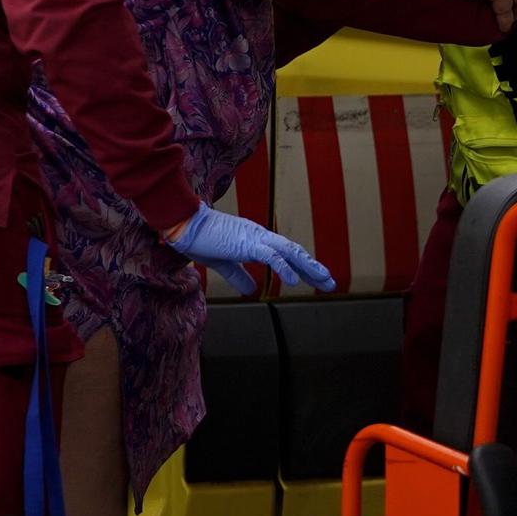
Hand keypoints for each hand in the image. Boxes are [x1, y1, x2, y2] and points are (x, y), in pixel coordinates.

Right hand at [165, 203, 335, 296]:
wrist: (185, 225)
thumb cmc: (201, 240)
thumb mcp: (223, 264)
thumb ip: (238, 276)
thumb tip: (251, 290)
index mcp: (257, 241)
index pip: (287, 255)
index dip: (304, 267)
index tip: (318, 280)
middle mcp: (262, 237)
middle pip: (295, 253)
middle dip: (314, 269)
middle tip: (331, 284)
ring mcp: (256, 239)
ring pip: (289, 252)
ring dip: (308, 266)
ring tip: (323, 280)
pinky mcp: (246, 243)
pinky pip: (270, 256)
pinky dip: (284, 267)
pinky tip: (293, 281)